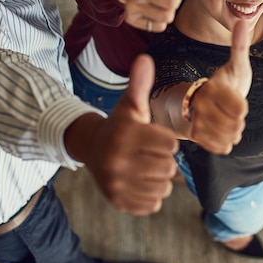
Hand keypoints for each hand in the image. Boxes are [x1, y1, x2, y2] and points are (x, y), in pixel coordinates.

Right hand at [77, 54, 178, 214]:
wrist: (93, 149)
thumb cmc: (120, 124)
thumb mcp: (131, 103)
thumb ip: (140, 83)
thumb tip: (144, 58)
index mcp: (127, 135)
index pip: (170, 145)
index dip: (167, 141)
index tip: (157, 137)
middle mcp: (119, 161)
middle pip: (168, 168)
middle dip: (165, 160)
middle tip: (152, 153)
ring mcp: (117, 184)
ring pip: (163, 187)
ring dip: (160, 178)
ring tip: (147, 166)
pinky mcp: (118, 201)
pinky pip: (152, 204)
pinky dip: (152, 194)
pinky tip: (141, 180)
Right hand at [188, 21, 251, 154]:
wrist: (206, 100)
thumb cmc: (228, 81)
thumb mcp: (237, 64)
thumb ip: (239, 45)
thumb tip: (241, 20)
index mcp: (212, 86)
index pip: (240, 108)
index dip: (243, 107)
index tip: (239, 102)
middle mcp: (201, 103)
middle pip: (235, 125)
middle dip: (239, 121)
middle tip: (234, 114)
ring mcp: (197, 120)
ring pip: (228, 137)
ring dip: (233, 133)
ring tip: (230, 123)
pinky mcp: (195, 136)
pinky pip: (219, 147)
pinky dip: (226, 143)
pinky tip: (224, 134)